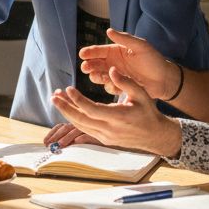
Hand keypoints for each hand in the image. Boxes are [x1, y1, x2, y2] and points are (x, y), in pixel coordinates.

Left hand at [42, 123, 101, 148]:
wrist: (115, 137)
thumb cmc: (99, 140)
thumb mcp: (82, 140)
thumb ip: (71, 140)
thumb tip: (56, 146)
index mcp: (76, 125)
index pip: (61, 127)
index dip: (52, 133)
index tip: (45, 142)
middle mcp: (82, 125)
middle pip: (66, 128)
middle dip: (55, 136)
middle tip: (49, 145)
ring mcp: (91, 129)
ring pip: (75, 130)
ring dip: (66, 138)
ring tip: (59, 146)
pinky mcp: (100, 135)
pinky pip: (89, 135)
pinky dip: (83, 138)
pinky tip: (77, 142)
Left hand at [50, 70, 183, 156]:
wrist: (155, 135)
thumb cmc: (148, 112)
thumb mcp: (142, 93)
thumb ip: (125, 82)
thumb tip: (110, 69)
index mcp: (119, 117)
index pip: (92, 110)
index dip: (78, 100)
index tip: (68, 89)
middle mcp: (110, 129)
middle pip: (81, 120)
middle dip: (65, 108)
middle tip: (53, 96)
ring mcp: (106, 137)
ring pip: (81, 126)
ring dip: (67, 113)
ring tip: (57, 100)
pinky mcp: (104, 140)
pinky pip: (85, 130)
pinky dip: (75, 120)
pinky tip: (68, 109)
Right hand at [78, 29, 178, 99]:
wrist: (164, 79)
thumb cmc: (153, 60)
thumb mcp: (140, 46)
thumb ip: (125, 39)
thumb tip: (108, 30)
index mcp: (116, 51)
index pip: (99, 50)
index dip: (90, 52)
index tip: (82, 54)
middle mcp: (113, 63)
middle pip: (95, 64)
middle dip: (89, 65)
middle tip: (86, 68)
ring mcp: (116, 76)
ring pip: (100, 76)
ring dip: (96, 76)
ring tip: (95, 76)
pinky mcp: (120, 87)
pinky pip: (110, 87)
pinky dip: (109, 86)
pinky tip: (112, 85)